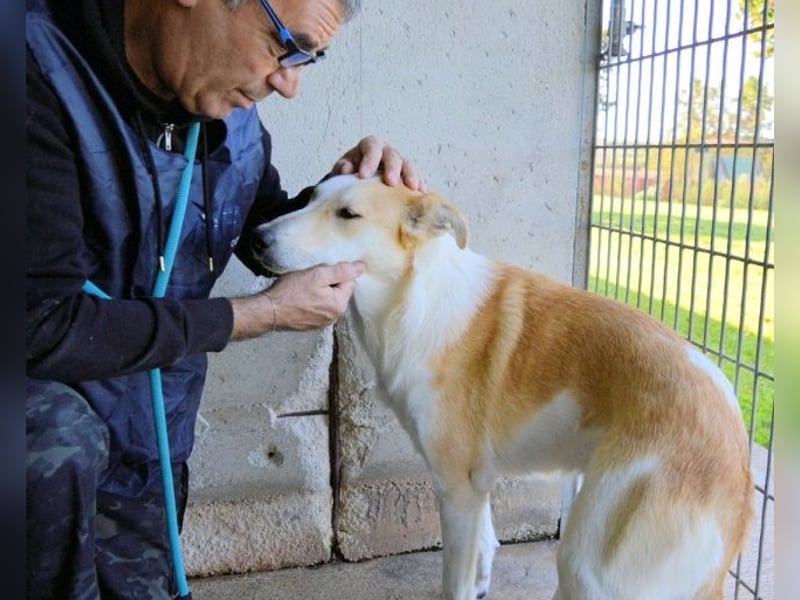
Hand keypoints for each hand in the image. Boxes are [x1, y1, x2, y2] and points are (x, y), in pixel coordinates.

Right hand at [229, 262, 365, 338]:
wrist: (269, 311)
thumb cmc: (291, 291)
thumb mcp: (317, 275)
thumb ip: (341, 271)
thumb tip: (362, 267)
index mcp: (339, 305)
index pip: (348, 282)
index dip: (335, 274)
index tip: (319, 273)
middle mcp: (335, 317)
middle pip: (339, 292)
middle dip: (328, 283)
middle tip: (311, 280)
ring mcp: (323, 323)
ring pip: (329, 300)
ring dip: (321, 292)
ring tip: (304, 289)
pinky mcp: (312, 325)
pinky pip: (319, 308)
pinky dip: (313, 302)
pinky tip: (301, 298)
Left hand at [332, 135, 426, 191]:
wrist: (357, 182)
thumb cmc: (350, 173)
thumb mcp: (342, 168)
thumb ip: (342, 167)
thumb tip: (346, 169)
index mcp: (370, 146)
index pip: (372, 147)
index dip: (369, 160)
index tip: (364, 176)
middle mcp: (386, 152)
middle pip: (392, 156)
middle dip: (392, 168)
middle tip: (390, 182)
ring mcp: (399, 164)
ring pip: (407, 165)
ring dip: (410, 175)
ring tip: (412, 187)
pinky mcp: (406, 176)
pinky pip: (416, 178)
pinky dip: (419, 185)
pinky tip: (422, 193)